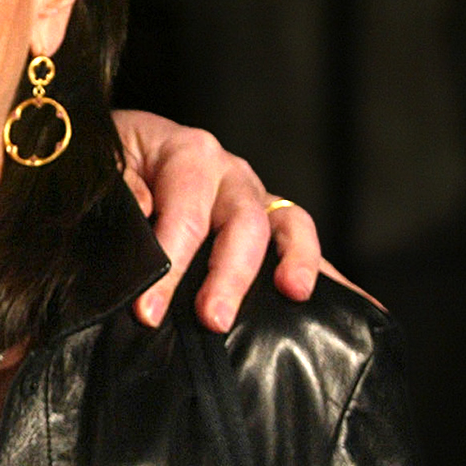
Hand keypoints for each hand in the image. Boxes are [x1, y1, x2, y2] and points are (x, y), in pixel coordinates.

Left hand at [113, 109, 337, 331]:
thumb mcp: (104, 163)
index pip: (183, 215)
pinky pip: (304, 245)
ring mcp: (254, 195)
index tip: (149, 311)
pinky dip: (332, 275)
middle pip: (242, 223)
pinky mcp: (268, 220)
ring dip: (297, 261)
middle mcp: (229, 172)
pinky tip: (361, 308)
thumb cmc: (111, 160)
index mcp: (187, 153)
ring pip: (288, 225)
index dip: (168, 266)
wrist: (122, 145)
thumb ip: (121, 188)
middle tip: (212, 320)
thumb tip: (146, 211)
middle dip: (230, 275)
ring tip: (295, 294)